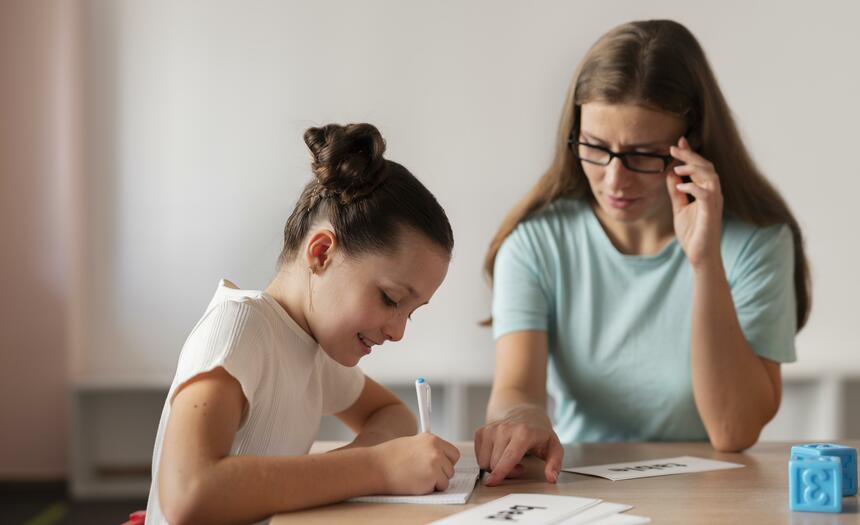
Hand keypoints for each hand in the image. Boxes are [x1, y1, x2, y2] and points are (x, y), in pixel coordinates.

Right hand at [371, 433, 459, 494]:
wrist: (376, 466)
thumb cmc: (390, 457)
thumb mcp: (412, 444)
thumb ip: (429, 449)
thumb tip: (442, 460)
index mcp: (432, 439)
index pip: (453, 453)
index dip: (447, 462)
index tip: (440, 467)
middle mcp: (436, 450)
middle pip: (451, 468)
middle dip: (441, 473)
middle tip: (426, 474)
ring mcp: (435, 464)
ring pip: (447, 479)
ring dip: (436, 482)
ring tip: (418, 477)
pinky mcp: (432, 478)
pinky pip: (439, 488)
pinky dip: (430, 489)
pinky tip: (416, 483)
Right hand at [474, 405, 562, 485]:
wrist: (525, 414)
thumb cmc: (539, 433)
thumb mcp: (554, 447)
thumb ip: (554, 464)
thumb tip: (551, 478)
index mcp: (523, 432)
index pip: (509, 456)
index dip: (501, 471)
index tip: (492, 482)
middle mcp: (504, 428)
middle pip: (495, 462)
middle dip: (506, 472)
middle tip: (519, 467)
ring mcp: (490, 428)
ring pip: (484, 461)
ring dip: (495, 467)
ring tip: (509, 459)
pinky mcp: (481, 431)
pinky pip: (479, 456)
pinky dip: (487, 460)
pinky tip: (499, 454)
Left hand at [666, 136, 723, 268]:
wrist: (699, 255)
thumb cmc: (692, 232)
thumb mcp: (679, 207)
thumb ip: (676, 191)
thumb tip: (670, 173)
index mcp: (706, 191)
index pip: (700, 167)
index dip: (690, 153)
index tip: (678, 142)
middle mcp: (713, 194)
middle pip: (707, 166)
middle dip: (691, 155)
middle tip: (674, 147)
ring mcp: (714, 203)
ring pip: (711, 176)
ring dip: (694, 168)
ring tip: (677, 167)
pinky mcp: (711, 213)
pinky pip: (706, 194)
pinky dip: (693, 187)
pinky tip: (680, 186)